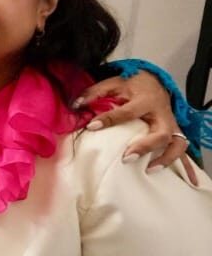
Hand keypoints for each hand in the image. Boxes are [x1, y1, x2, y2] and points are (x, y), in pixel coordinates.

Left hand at [72, 73, 197, 184]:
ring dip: (165, 158)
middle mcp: (162, 114)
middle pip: (161, 133)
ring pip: (177, 144)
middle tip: (127, 157)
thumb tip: (75, 104)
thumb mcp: (113, 84)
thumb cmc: (132, 86)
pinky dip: (175, 162)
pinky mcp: (174, 133)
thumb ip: (94, 93)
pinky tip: (163, 172)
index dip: (109, 119)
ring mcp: (171, 125)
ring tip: (148, 169)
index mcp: (145, 100)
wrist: (155, 83)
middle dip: (145, 146)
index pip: (127, 112)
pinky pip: (180, 150)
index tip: (92, 126)